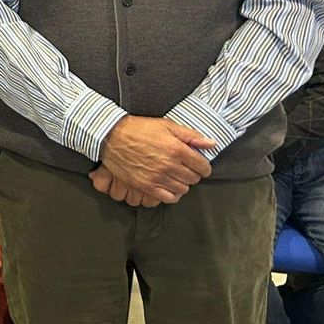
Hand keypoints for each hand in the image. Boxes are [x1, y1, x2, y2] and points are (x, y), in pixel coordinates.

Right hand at [98, 115, 216, 203]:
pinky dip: (172, 194)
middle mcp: (169, 165)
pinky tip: (168, 186)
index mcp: (177, 149)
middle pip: (193, 179)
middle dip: (193, 173)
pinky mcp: (145, 185)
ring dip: (182, 183)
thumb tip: (212, 144)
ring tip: (175, 175)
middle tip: (185, 168)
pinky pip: (168, 198)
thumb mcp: (167, 126)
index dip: (203, 166)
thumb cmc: (139, 129)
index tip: (198, 164)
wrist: (111, 136)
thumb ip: (191, 135)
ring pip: (183, 189)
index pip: (203, 166)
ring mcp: (157, 177)